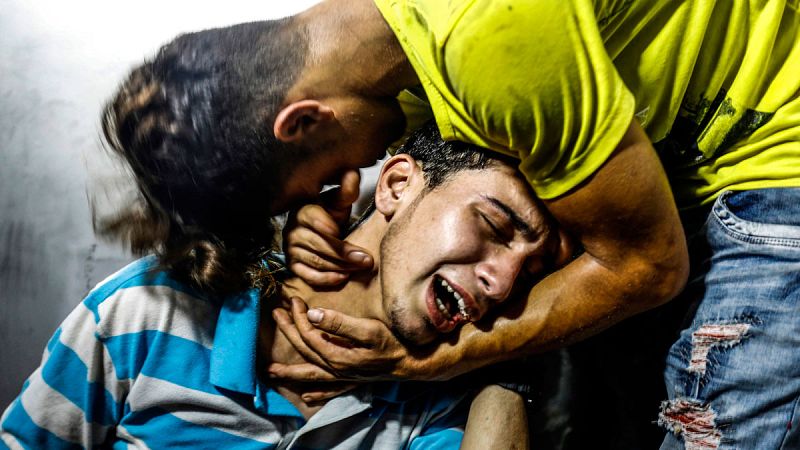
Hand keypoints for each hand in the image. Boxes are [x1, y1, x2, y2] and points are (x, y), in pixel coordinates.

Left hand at [267, 297, 419, 381]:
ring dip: (292, 372)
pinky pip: (330, 389)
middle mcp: (336, 369)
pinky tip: (307, 396)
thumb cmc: (392, 345)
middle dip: (289, 333)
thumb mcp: (368, 330)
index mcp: (336, 355)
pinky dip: (318, 393)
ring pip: (312, 373)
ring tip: (272, 372)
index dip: (299, 317)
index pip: (310, 334)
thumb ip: (340, 323)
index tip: (294, 300)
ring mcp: (344, 376)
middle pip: (305, 351)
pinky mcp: (354, 380)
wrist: (413, 364)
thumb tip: (313, 315)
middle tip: (275, 316)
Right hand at [283, 170, 373, 286]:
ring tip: (361, 267)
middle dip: (344, 252)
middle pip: (318, 244)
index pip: (312, 217)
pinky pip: (308, 276)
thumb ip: (346, 190)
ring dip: (340, 266)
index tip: (338, 229)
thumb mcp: (339, 201)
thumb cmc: (331, 214)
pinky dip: (325, 279)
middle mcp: (293, 230)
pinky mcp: (294, 266)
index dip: (324, 223)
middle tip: (366, 259)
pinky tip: (342, 278)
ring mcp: (291, 250)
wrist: (320, 231)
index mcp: (303, 210)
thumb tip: (352, 173)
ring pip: (316, 261)